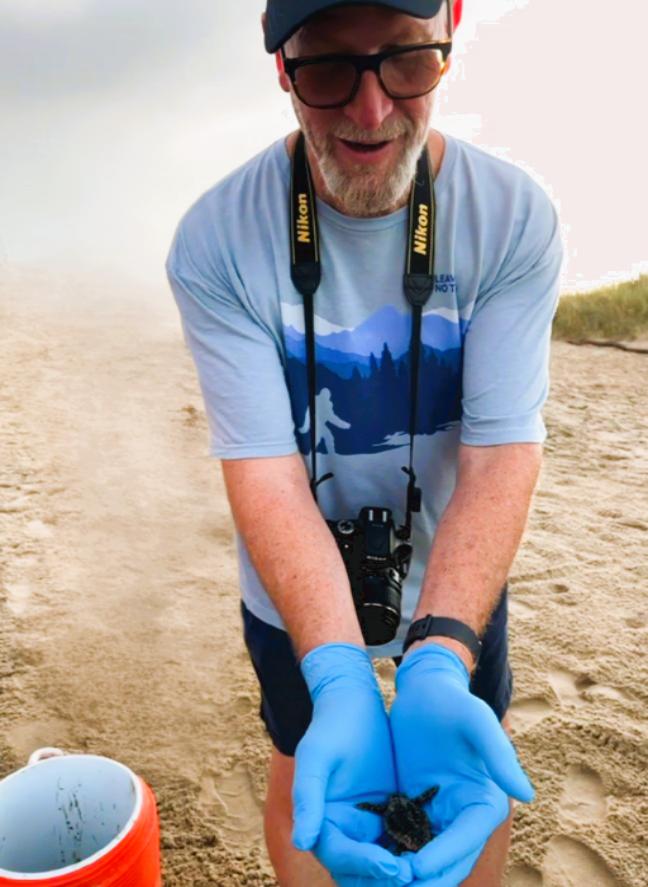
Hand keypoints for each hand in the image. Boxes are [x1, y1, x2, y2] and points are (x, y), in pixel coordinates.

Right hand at [293, 643, 412, 884]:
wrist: (355, 704)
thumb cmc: (332, 726)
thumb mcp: (317, 756)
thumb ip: (307, 797)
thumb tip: (301, 842)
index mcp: (321, 824)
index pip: (340, 857)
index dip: (366, 866)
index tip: (395, 868)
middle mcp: (343, 835)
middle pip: (363, 875)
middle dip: (389, 882)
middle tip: (418, 878)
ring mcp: (369, 829)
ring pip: (387, 867)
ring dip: (408, 875)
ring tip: (433, 874)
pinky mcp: (392, 819)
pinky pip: (407, 845)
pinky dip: (421, 854)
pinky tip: (443, 856)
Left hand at [390, 645, 533, 884]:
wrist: (424, 689)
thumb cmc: (453, 701)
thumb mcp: (475, 721)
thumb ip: (499, 755)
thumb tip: (526, 795)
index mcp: (486, 800)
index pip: (467, 837)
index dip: (444, 855)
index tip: (418, 868)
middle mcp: (464, 815)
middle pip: (449, 859)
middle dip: (427, 879)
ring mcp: (437, 816)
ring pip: (425, 857)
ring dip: (409, 876)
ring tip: (380, 884)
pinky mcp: (413, 809)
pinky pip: (403, 840)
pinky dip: (391, 856)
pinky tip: (368, 865)